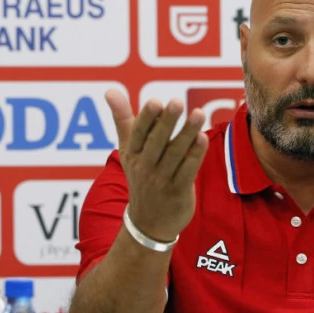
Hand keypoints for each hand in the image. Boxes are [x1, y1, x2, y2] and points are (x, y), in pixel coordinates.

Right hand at [105, 89, 208, 242]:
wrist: (148, 223)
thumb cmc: (141, 176)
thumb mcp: (128, 150)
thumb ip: (124, 119)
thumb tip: (110, 89)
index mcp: (132, 154)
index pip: (138, 134)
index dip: (146, 118)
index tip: (155, 102)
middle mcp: (145, 166)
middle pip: (157, 141)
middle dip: (167, 122)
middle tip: (177, 102)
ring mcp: (162, 180)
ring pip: (175, 154)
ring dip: (187, 133)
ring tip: (198, 113)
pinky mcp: (178, 191)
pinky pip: (187, 170)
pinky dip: (195, 155)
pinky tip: (203, 139)